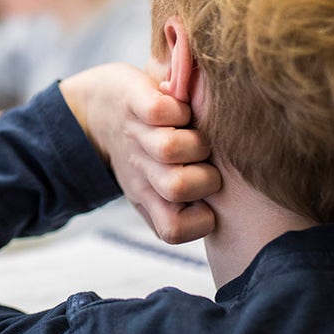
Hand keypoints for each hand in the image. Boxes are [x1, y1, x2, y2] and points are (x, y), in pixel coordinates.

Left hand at [60, 64, 219, 243]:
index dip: (202, 219)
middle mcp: (140, 171)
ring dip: (195, 140)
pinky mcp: (133, 102)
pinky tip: (181, 107)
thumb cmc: (143, 150)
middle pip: (177, 187)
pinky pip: (159, 111)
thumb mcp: (157, 186)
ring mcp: (136, 136)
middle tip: (204, 163)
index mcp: (148, 199)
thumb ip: (190, 203)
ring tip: (194, 133)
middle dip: (205, 176)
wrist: (97, 111)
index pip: (174, 231)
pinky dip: (178, 108)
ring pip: (170, 148)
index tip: (207, 200)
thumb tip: (237, 212)